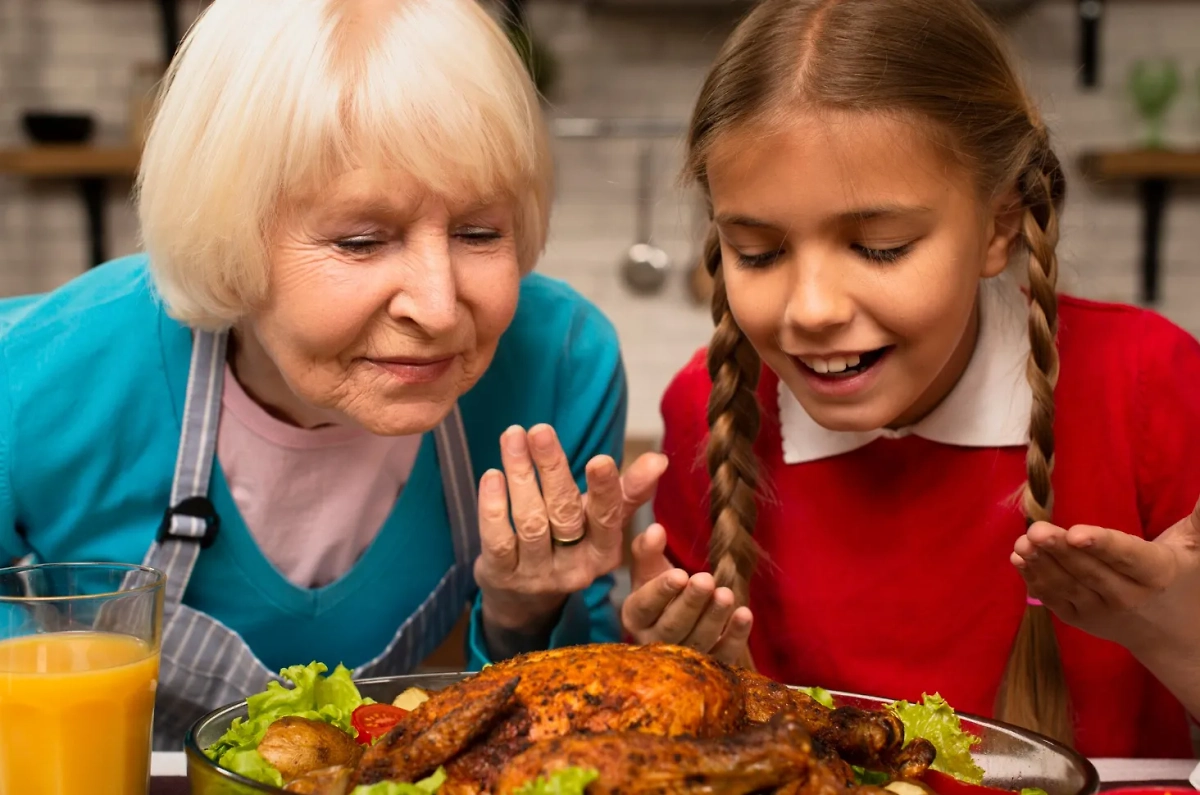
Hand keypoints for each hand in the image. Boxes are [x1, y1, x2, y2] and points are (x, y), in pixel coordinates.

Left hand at [475, 424, 666, 637]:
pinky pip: (498, 540)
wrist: (524, 601)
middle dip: (553, 468)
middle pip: (564, 514)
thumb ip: (627, 492)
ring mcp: (536, 574)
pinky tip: (492, 475)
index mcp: (604, 553)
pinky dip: (493, 506)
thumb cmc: (569, 546)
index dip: (604, 491)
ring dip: (520, 475)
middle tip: (540, 430)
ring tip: (513, 437)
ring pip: (530, 521)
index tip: (600, 459)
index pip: (607, 519)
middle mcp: (573, 568)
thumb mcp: (600, 525)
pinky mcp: (502, 576)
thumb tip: (659, 459)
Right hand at [621, 523, 752, 663]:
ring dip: (714, 618)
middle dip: (691, 603)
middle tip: (706, 580)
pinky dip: (735, 636)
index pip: (646, 606)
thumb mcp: (649, 568)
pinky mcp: (709, 666)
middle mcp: (654, 641)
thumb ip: (648, 549)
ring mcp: (682, 658)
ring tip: (726, 594)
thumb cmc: (659, 587)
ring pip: (698, 641)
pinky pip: (722, 655)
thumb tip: (655, 529)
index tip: (680, 575)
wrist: (675, 614)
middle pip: (672, 626)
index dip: (662, 591)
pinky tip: (745, 615)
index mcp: (635, 616)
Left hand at [1011, 502, 1199, 656]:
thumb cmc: (1183, 578)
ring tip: (1022, 542)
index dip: (1101, 545)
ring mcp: (1099, 611)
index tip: (1076, 533)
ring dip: (1041, 564)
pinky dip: (1033, 579)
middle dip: (1060, 550)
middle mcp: (1127, 597)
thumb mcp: (1197, 548)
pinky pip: (1053, 599)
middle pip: (1089, 571)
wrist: (1173, 636)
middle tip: (1036, 530)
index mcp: (1156, 574)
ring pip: (1067, 586)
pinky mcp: (1078, 619)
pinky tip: (1018, 558)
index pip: (1127, 557)